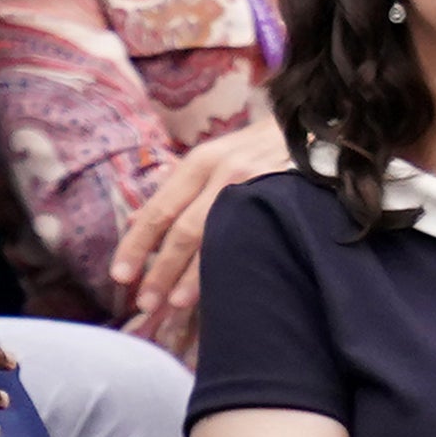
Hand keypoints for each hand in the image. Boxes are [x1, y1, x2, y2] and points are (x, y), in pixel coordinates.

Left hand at [113, 119, 292, 349]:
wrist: (315, 132)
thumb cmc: (255, 151)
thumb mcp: (214, 160)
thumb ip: (179, 190)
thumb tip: (136, 221)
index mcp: (200, 162)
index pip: (159, 209)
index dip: (137, 245)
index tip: (120, 276)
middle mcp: (224, 172)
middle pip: (183, 230)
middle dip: (161, 270)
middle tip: (146, 302)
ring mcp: (256, 186)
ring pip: (216, 237)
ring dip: (192, 276)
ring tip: (175, 304)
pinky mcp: (284, 199)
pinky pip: (251, 238)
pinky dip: (232, 265)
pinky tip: (223, 287)